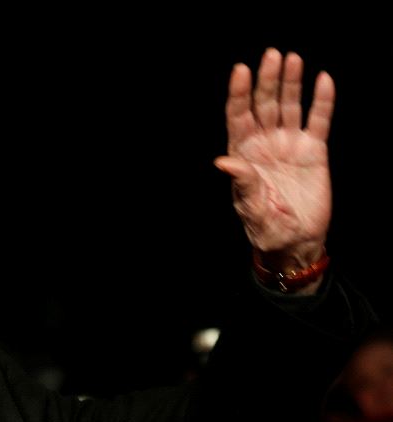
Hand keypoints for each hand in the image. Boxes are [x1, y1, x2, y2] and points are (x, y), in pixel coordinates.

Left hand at [214, 48, 334, 272]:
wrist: (296, 241)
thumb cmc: (266, 227)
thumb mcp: (252, 207)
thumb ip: (242, 183)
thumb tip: (223, 162)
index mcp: (243, 155)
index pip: (238, 117)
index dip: (239, 94)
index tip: (241, 70)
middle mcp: (265, 144)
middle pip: (264, 105)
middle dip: (266, 80)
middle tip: (271, 55)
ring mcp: (289, 144)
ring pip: (289, 106)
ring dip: (290, 83)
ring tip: (291, 59)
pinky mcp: (314, 150)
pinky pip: (318, 120)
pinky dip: (322, 101)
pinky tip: (323, 79)